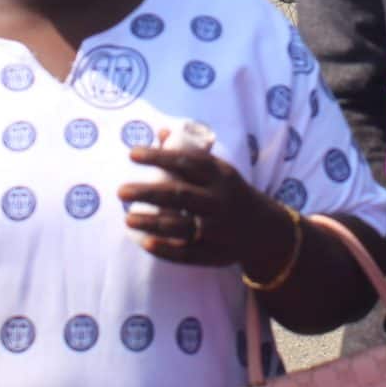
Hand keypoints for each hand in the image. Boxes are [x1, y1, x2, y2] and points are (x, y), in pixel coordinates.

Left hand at [117, 142, 298, 272]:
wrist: (264, 228)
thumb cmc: (230, 192)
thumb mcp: (219, 169)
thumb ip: (190, 152)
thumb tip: (161, 133)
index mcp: (220, 175)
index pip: (186, 162)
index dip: (158, 157)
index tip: (132, 154)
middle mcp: (219, 201)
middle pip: (180, 195)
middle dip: (148, 192)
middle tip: (121, 191)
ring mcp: (218, 229)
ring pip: (181, 226)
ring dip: (152, 223)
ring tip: (127, 219)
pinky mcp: (215, 253)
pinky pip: (187, 253)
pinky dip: (166, 249)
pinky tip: (145, 243)